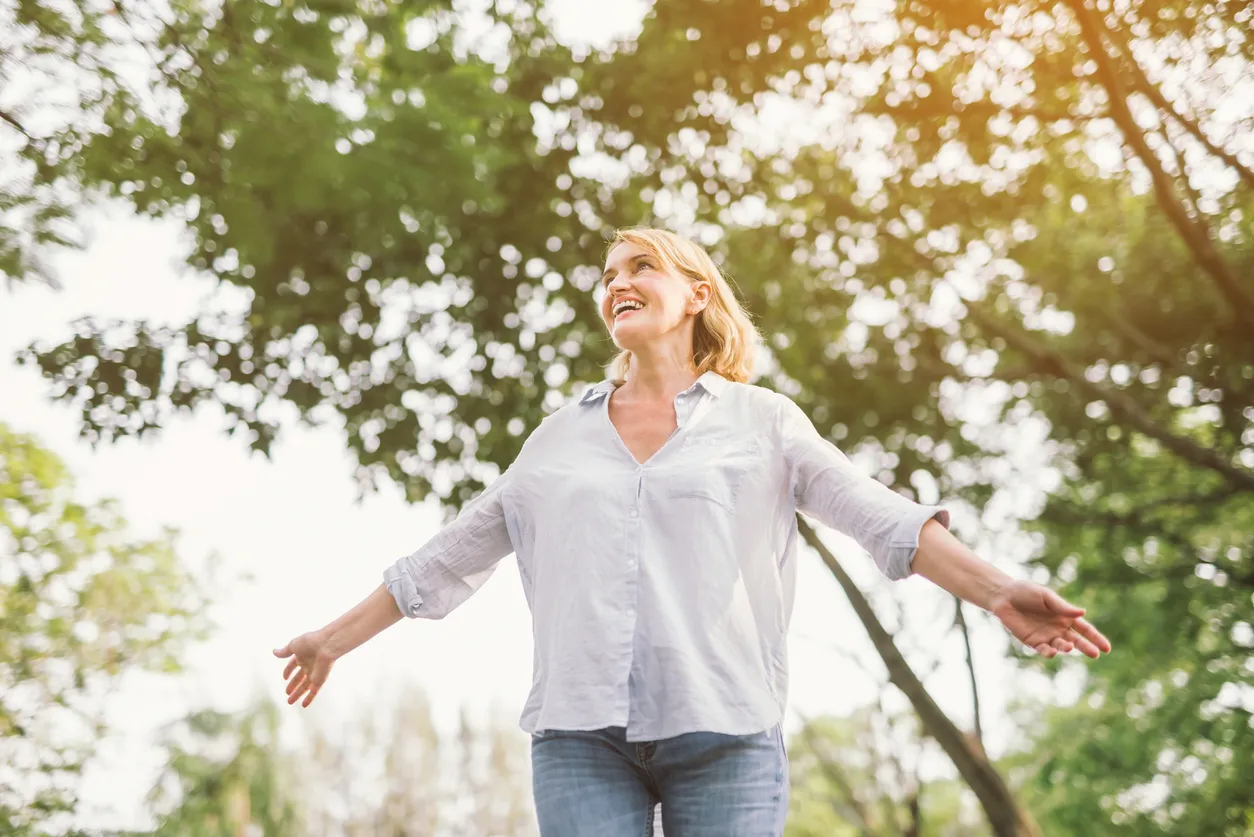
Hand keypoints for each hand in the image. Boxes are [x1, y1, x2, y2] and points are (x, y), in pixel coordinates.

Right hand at [273, 629, 336, 706]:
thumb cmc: (310, 642)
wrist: (327, 645)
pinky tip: (304, 705)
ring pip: (305, 686)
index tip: (284, 677)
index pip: (294, 665)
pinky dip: (309, 698)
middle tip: (287, 693)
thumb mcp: (294, 645)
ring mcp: (315, 673)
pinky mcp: (320, 680)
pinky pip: (314, 691)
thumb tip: (274, 652)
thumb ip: (284, 651)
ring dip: (297, 694)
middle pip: (299, 677)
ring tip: (289, 702)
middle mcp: (309, 664)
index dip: (288, 671)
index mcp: (303, 655)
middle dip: (293, 685)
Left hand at [988, 580, 1111, 658]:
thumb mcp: (1046, 596)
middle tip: (1095, 654)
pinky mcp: (1032, 641)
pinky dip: (1048, 652)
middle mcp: (1058, 628)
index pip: (1085, 629)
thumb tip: (1083, 612)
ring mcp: (1046, 636)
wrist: (1004, 596)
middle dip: (1086, 647)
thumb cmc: (1026, 592)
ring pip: (1060, 647)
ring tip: (1069, 647)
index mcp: (1065, 616)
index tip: (1106, 648)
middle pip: (1076, 641)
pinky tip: (1051, 651)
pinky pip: (1043, 650)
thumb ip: (1062, 607)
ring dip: (1066, 648)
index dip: (1096, 638)